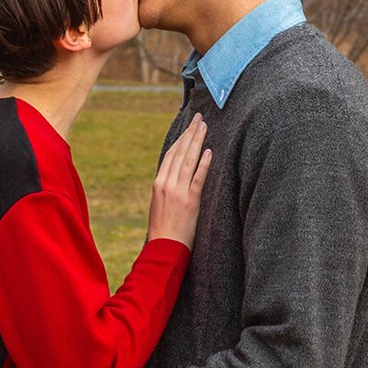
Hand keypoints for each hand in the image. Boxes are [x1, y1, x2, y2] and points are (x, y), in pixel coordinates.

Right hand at [147, 113, 211, 248]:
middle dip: (190, 133)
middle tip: (199, 118)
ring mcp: (178, 191)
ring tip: (205, 127)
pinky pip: (198, 178)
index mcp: (158, 182)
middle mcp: (167, 183)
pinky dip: (204, 163)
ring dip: (197, 141)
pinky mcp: (190, 201)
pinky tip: (209, 151)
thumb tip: (178, 173)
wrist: (163, 248)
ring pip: (189, 160)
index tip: (188, 126)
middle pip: (180, 152)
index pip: (171, 153)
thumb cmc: (163, 228)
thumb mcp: (160, 203)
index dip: (181, 138)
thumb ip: (168, 186)